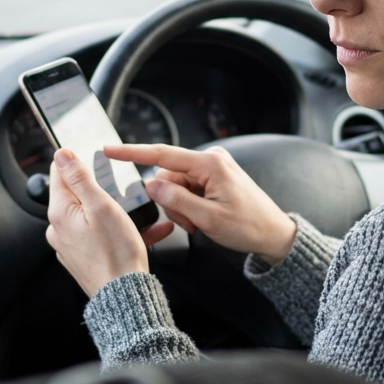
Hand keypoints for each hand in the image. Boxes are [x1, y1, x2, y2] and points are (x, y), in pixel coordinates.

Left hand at [45, 148, 174, 296]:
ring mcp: (71, 245)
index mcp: (60, 212)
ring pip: (93, 215)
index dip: (79, 163)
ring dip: (117, 211)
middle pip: (78, 194)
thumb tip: (61, 154)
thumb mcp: (101, 205)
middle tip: (124, 194)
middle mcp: (59, 229)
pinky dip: (120, 231)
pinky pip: (101, 236)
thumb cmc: (116, 253)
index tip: (98, 164)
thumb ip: (79, 177)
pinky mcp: (84, 257)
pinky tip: (144, 231)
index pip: (59, 172)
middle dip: (103, 190)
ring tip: (141, 216)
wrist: (124, 296)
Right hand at [104, 144, 296, 263]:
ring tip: (200, 223)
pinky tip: (203, 219)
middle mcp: (210, 160)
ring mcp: (211, 168)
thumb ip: (176, 200)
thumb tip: (151, 185)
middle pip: (168, 176)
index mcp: (210, 163)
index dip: (132, 153)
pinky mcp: (212, 178)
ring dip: (181, 208)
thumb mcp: (209, 218)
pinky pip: (187, 190)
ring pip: (175, 186)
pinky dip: (189, 207)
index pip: (162, 154)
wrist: (273, 234)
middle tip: (191, 222)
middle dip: (172, 202)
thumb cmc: (249, 226)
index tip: (110, 149)